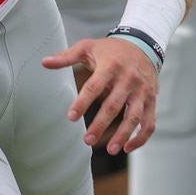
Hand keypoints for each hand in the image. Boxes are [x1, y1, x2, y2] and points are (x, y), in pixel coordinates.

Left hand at [43, 37, 157, 153]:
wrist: (143, 44)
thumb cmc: (111, 49)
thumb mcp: (88, 47)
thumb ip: (67, 57)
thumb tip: (44, 62)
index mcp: (111, 66)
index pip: (94, 86)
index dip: (82, 102)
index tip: (71, 117)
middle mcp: (128, 79)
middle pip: (114, 105)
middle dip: (100, 124)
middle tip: (86, 140)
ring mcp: (142, 91)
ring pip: (134, 116)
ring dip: (123, 135)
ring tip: (109, 150)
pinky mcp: (151, 100)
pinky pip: (149, 122)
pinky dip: (141, 137)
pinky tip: (127, 148)